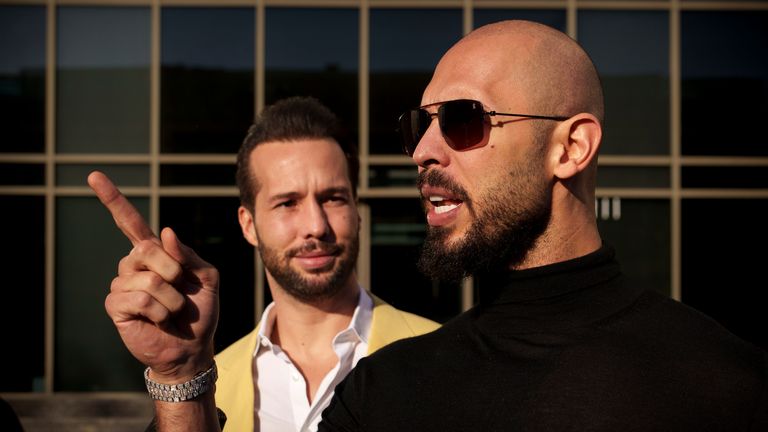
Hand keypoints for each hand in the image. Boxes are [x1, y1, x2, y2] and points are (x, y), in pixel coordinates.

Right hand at [88, 171, 218, 381]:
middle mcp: (133, 265)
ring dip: (171, 298)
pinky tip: (159, 321)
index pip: (130, 222)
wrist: (194, 347)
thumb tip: (165, 232)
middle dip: (173, 272)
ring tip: (172, 312)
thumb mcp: (207, 278)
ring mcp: (122, 285)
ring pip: (148, 279)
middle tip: (181, 292)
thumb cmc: (201, 312)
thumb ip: (190, 255)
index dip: (113, 200)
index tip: (94, 176)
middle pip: (145, 249)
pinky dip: (160, 311)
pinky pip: (140, 299)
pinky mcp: (116, 306)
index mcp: (155, 254)